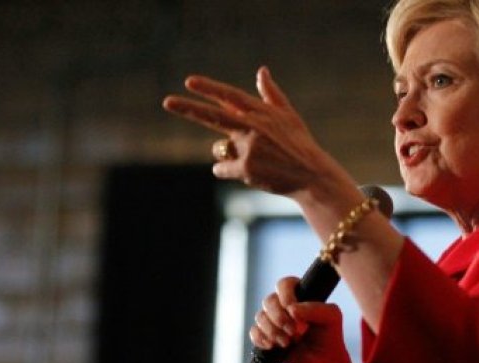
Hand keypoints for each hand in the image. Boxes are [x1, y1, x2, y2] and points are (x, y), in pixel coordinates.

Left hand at [163, 67, 338, 194]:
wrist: (311, 175)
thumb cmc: (300, 145)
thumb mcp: (289, 116)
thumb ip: (271, 94)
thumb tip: (261, 70)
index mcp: (262, 113)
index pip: (230, 97)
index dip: (209, 89)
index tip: (189, 82)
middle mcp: (253, 127)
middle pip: (214, 116)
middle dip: (188, 108)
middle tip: (167, 102)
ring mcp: (249, 148)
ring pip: (220, 149)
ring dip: (228, 154)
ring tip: (256, 161)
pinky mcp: (246, 169)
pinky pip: (222, 168)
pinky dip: (227, 171)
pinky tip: (247, 174)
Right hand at [249, 277, 349, 362]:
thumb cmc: (329, 335)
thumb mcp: (331, 317)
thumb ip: (316, 309)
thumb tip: (292, 309)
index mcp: (299, 295)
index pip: (284, 284)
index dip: (285, 295)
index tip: (292, 309)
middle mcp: (283, 305)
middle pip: (269, 301)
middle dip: (279, 318)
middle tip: (294, 332)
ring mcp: (273, 320)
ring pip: (260, 317)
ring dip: (273, 331)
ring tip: (288, 343)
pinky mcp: (265, 336)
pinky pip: (254, 332)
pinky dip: (261, 339)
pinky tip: (272, 346)